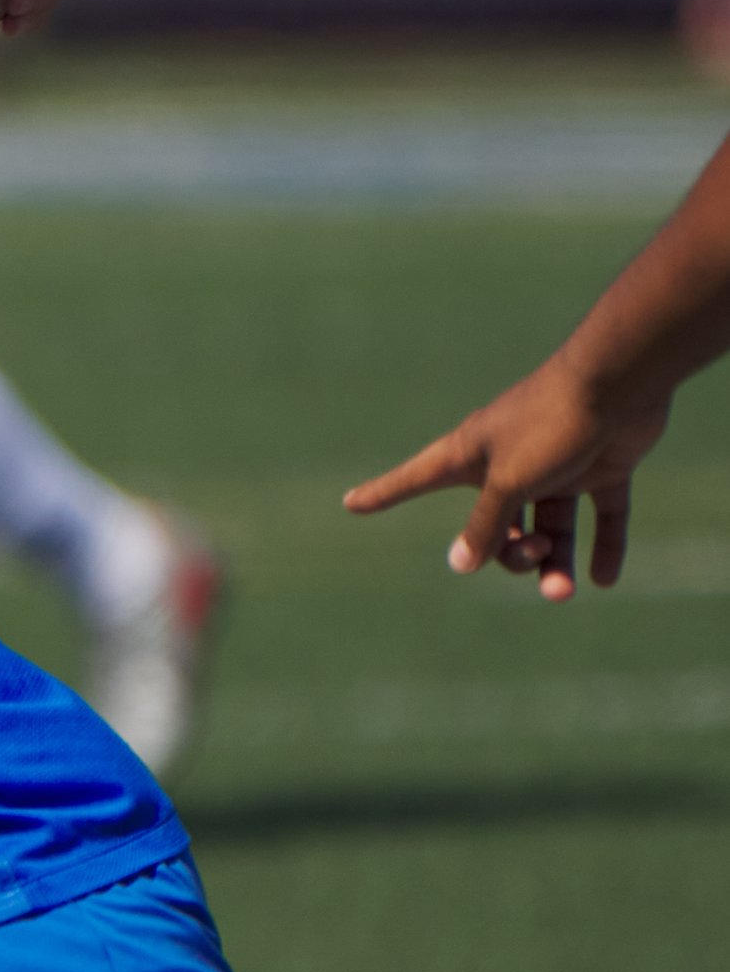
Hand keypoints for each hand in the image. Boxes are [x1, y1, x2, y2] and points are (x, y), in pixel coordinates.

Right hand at [341, 353, 672, 600]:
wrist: (621, 380)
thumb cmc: (551, 422)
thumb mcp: (508, 481)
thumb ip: (485, 525)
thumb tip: (460, 564)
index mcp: (471, 455)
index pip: (416, 478)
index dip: (384, 492)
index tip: (350, 503)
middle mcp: (508, 462)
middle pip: (497, 526)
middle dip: (512, 554)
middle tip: (534, 554)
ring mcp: (556, 466)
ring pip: (549, 527)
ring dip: (554, 561)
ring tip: (564, 590)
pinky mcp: (600, 467)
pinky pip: (599, 515)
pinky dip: (602, 545)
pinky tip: (602, 580)